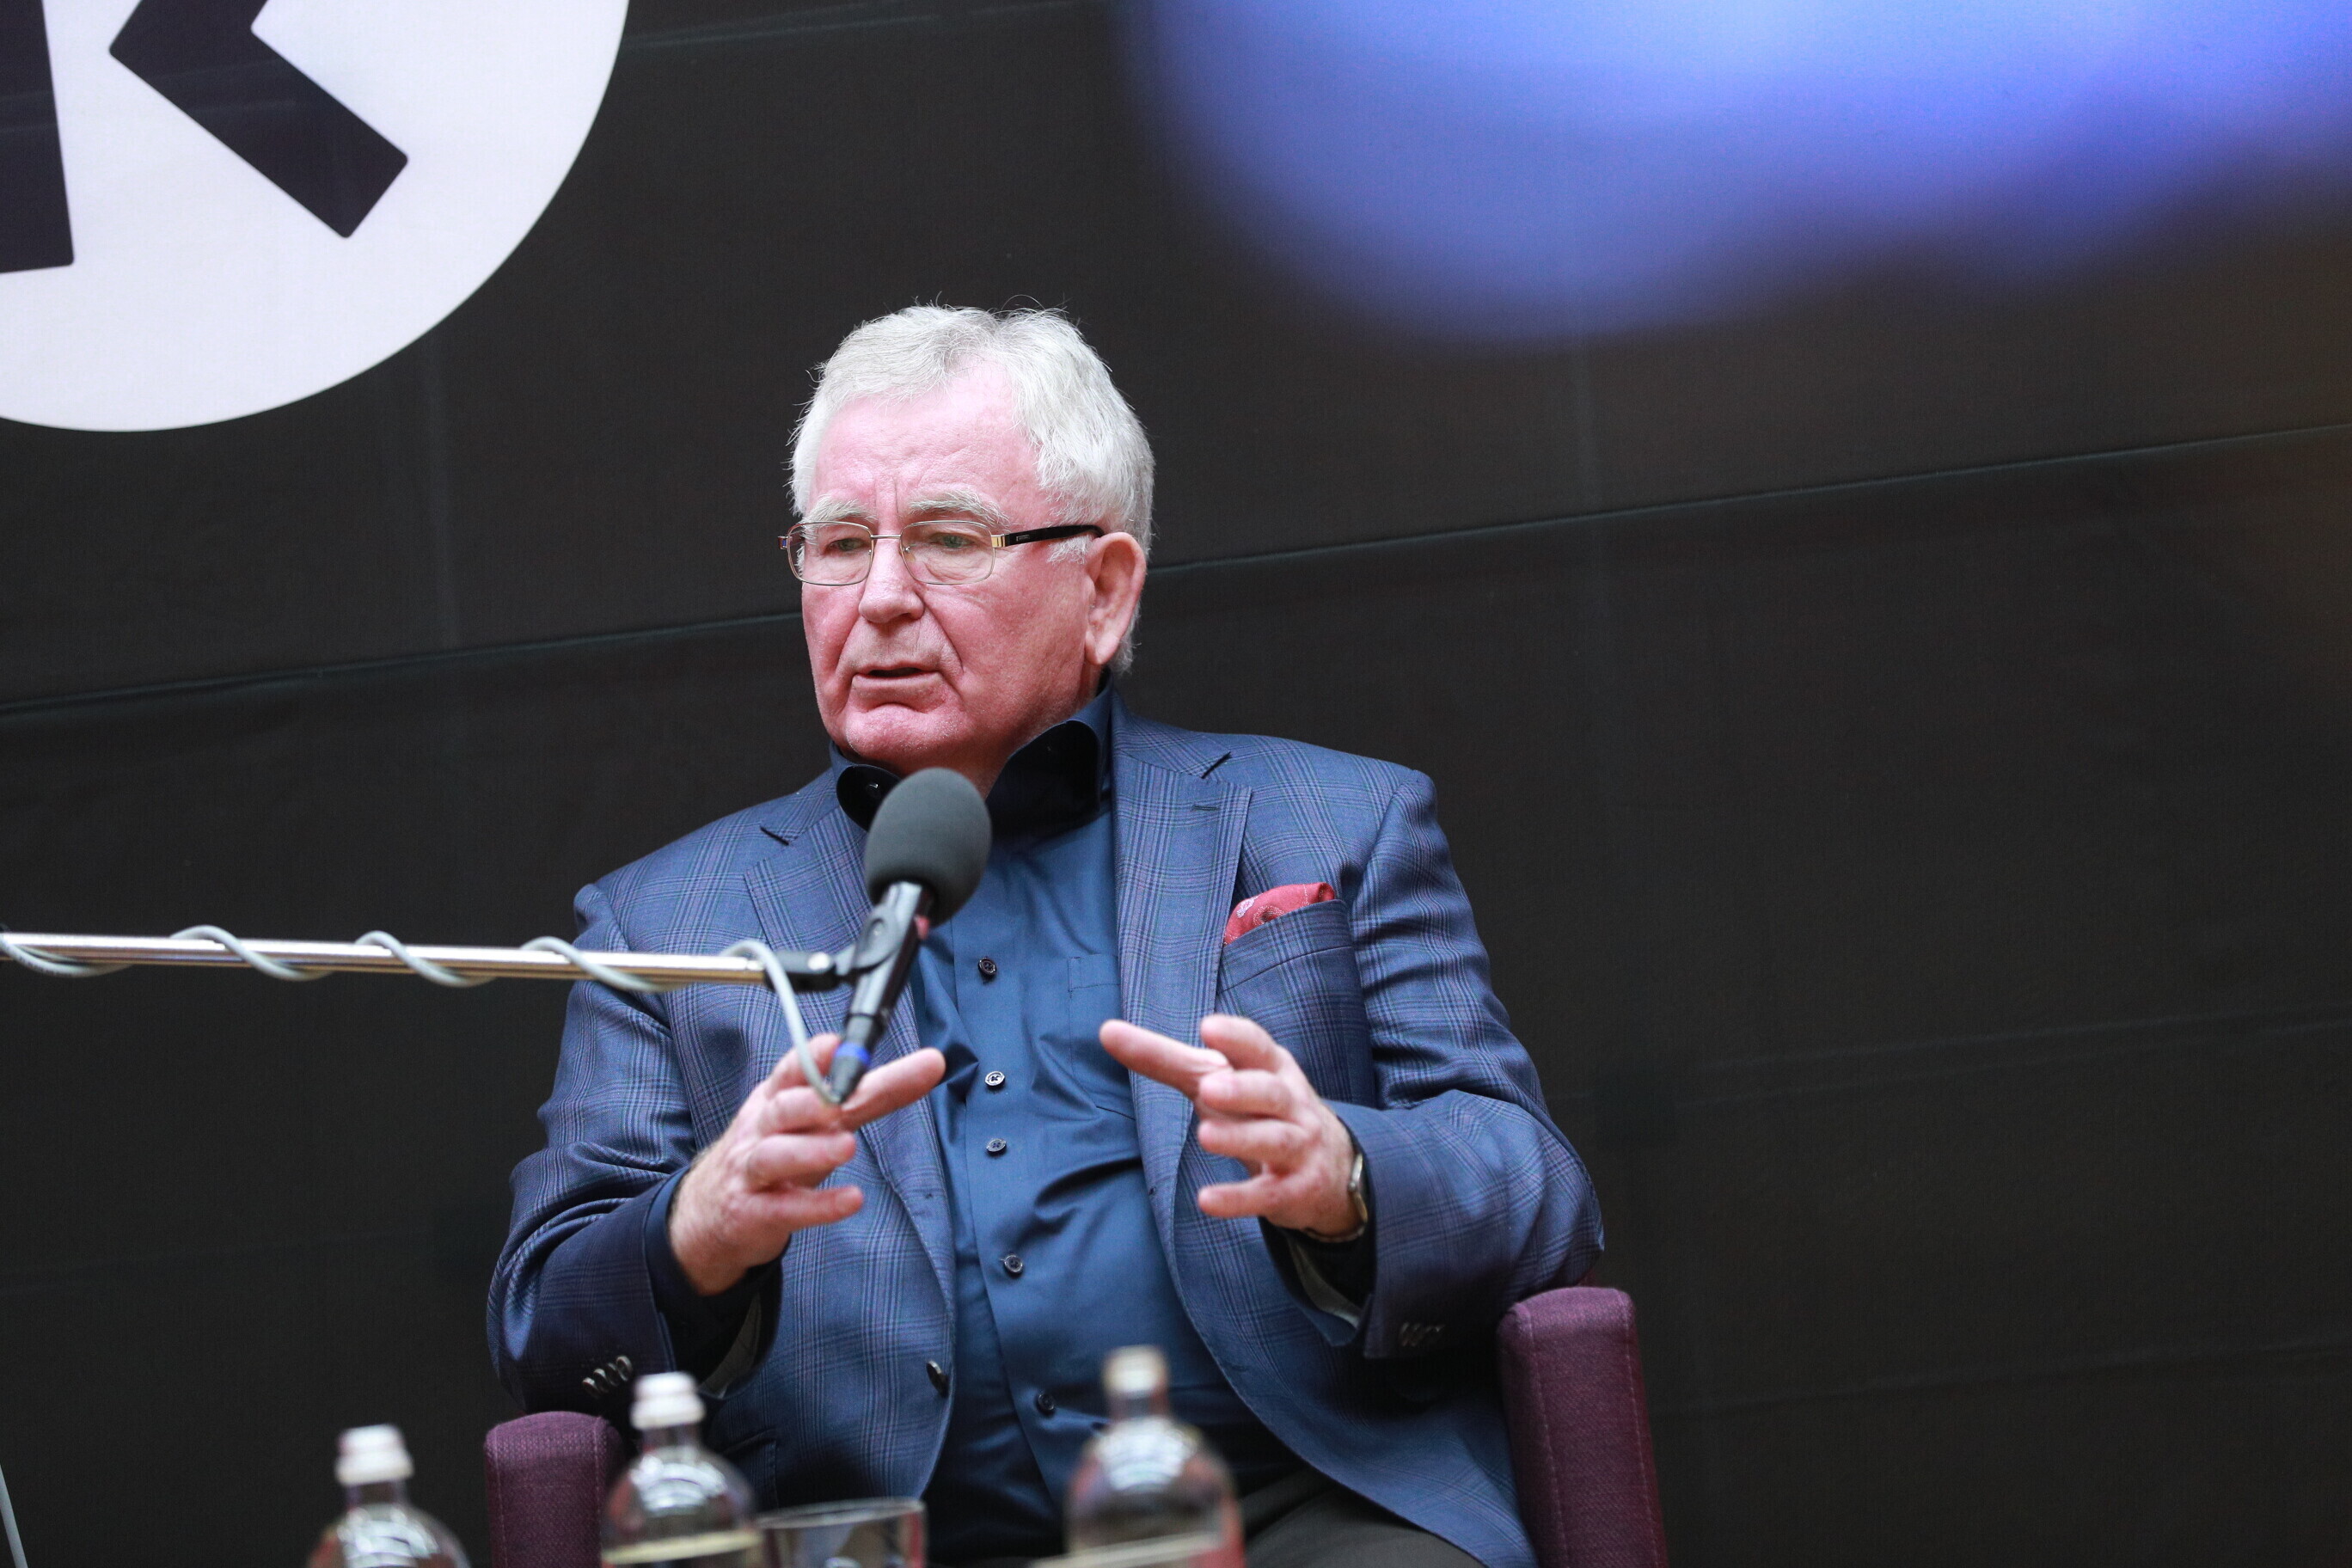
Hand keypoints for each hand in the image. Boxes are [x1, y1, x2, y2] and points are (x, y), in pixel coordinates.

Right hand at [669, 1035, 944, 1294]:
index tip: (838, 1044)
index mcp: (775, 1099)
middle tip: (843, 1099)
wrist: (710, 1214)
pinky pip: (785, 1208)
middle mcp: (761, 1129)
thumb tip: (921, 1064)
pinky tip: (851, 1200)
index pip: (794, 1071)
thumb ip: (862, 1094)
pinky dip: (818, 1205)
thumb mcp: (811, 1121)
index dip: (812, 1057)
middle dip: (813, 1099)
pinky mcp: (753, 1213)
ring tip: (847, 1146)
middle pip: (785, 1107)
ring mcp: (752, 1171)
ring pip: (775, 1155)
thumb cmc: (772, 1155)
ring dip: (811, 1149)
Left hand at [1099, 1014, 1359, 1236]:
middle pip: (1270, 1092)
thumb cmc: (1257, 1109)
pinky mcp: (1293, 1190)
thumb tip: (1106, 1030)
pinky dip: (1238, 1198)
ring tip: (1205, 1136)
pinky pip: (1267, 1194)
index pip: (1258, 1047)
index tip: (1208, 1027)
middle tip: (1208, 1087)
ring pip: (1273, 1140)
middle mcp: (1290, 1104)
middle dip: (1243, 1089)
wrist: (1329, 1168)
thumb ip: (1165, 1058)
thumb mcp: (1218, 1079)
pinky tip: (1207, 1201)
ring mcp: (1297, 1148)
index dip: (1237, 1037)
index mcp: (1271, 1069)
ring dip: (1240, 1139)